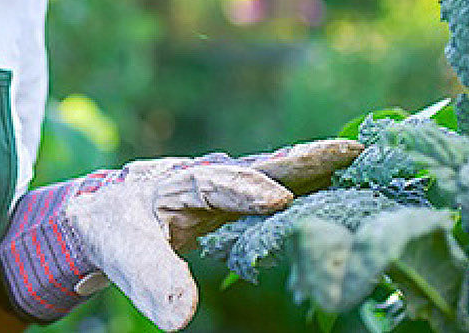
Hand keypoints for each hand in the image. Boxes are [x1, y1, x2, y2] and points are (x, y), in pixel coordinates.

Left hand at [0, 139, 362, 329]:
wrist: (107, 212)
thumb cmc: (114, 231)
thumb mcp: (125, 256)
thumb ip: (153, 281)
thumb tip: (182, 318)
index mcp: (175, 184)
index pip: (213, 184)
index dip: (244, 190)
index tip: (278, 200)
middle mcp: (208, 175)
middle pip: (258, 164)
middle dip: (301, 158)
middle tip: (350, 152)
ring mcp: (228, 182)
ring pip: (276, 170)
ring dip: (316, 165)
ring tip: (362, 161)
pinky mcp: (242, 196)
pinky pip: (281, 185)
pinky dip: (313, 181)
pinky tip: (347, 183)